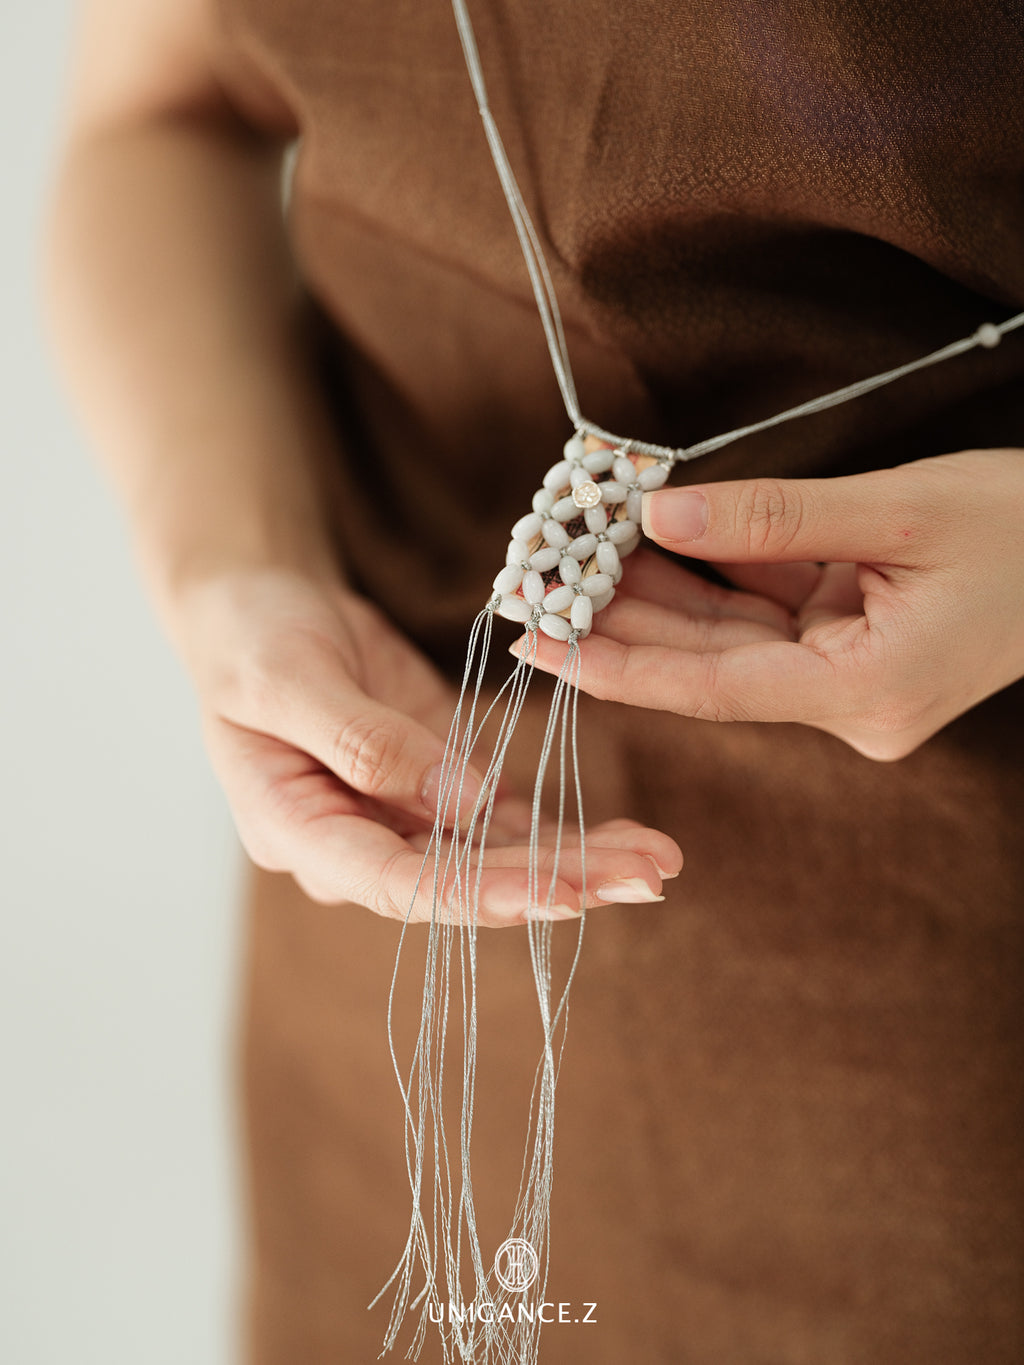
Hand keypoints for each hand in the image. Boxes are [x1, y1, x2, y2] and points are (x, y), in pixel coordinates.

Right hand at [172, 568, 681, 922]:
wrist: (257, 609)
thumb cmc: (251, 638)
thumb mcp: (289, 679)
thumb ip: (368, 743)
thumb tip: (462, 805)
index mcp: (298, 833)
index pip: (398, 885)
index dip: (480, 895)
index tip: (560, 896)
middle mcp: (356, 845)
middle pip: (464, 882)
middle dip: (556, 883)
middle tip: (642, 878)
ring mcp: (399, 822)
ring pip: (495, 859)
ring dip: (575, 863)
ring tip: (655, 863)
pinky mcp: (435, 791)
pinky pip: (503, 823)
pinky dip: (562, 831)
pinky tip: (623, 839)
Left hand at [517, 449, 1023, 759]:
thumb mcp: (900, 510)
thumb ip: (774, 518)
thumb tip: (662, 517)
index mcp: (863, 692)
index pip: (710, 687)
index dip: (616, 668)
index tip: (538, 649)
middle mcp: (848, 702)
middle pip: (707, 662)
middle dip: (620, 622)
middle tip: (537, 584)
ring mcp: (849, 677)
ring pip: (729, 637)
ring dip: (656, 595)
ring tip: (575, 555)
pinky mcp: (852, 647)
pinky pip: (764, 614)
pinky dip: (710, 577)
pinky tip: (648, 543)